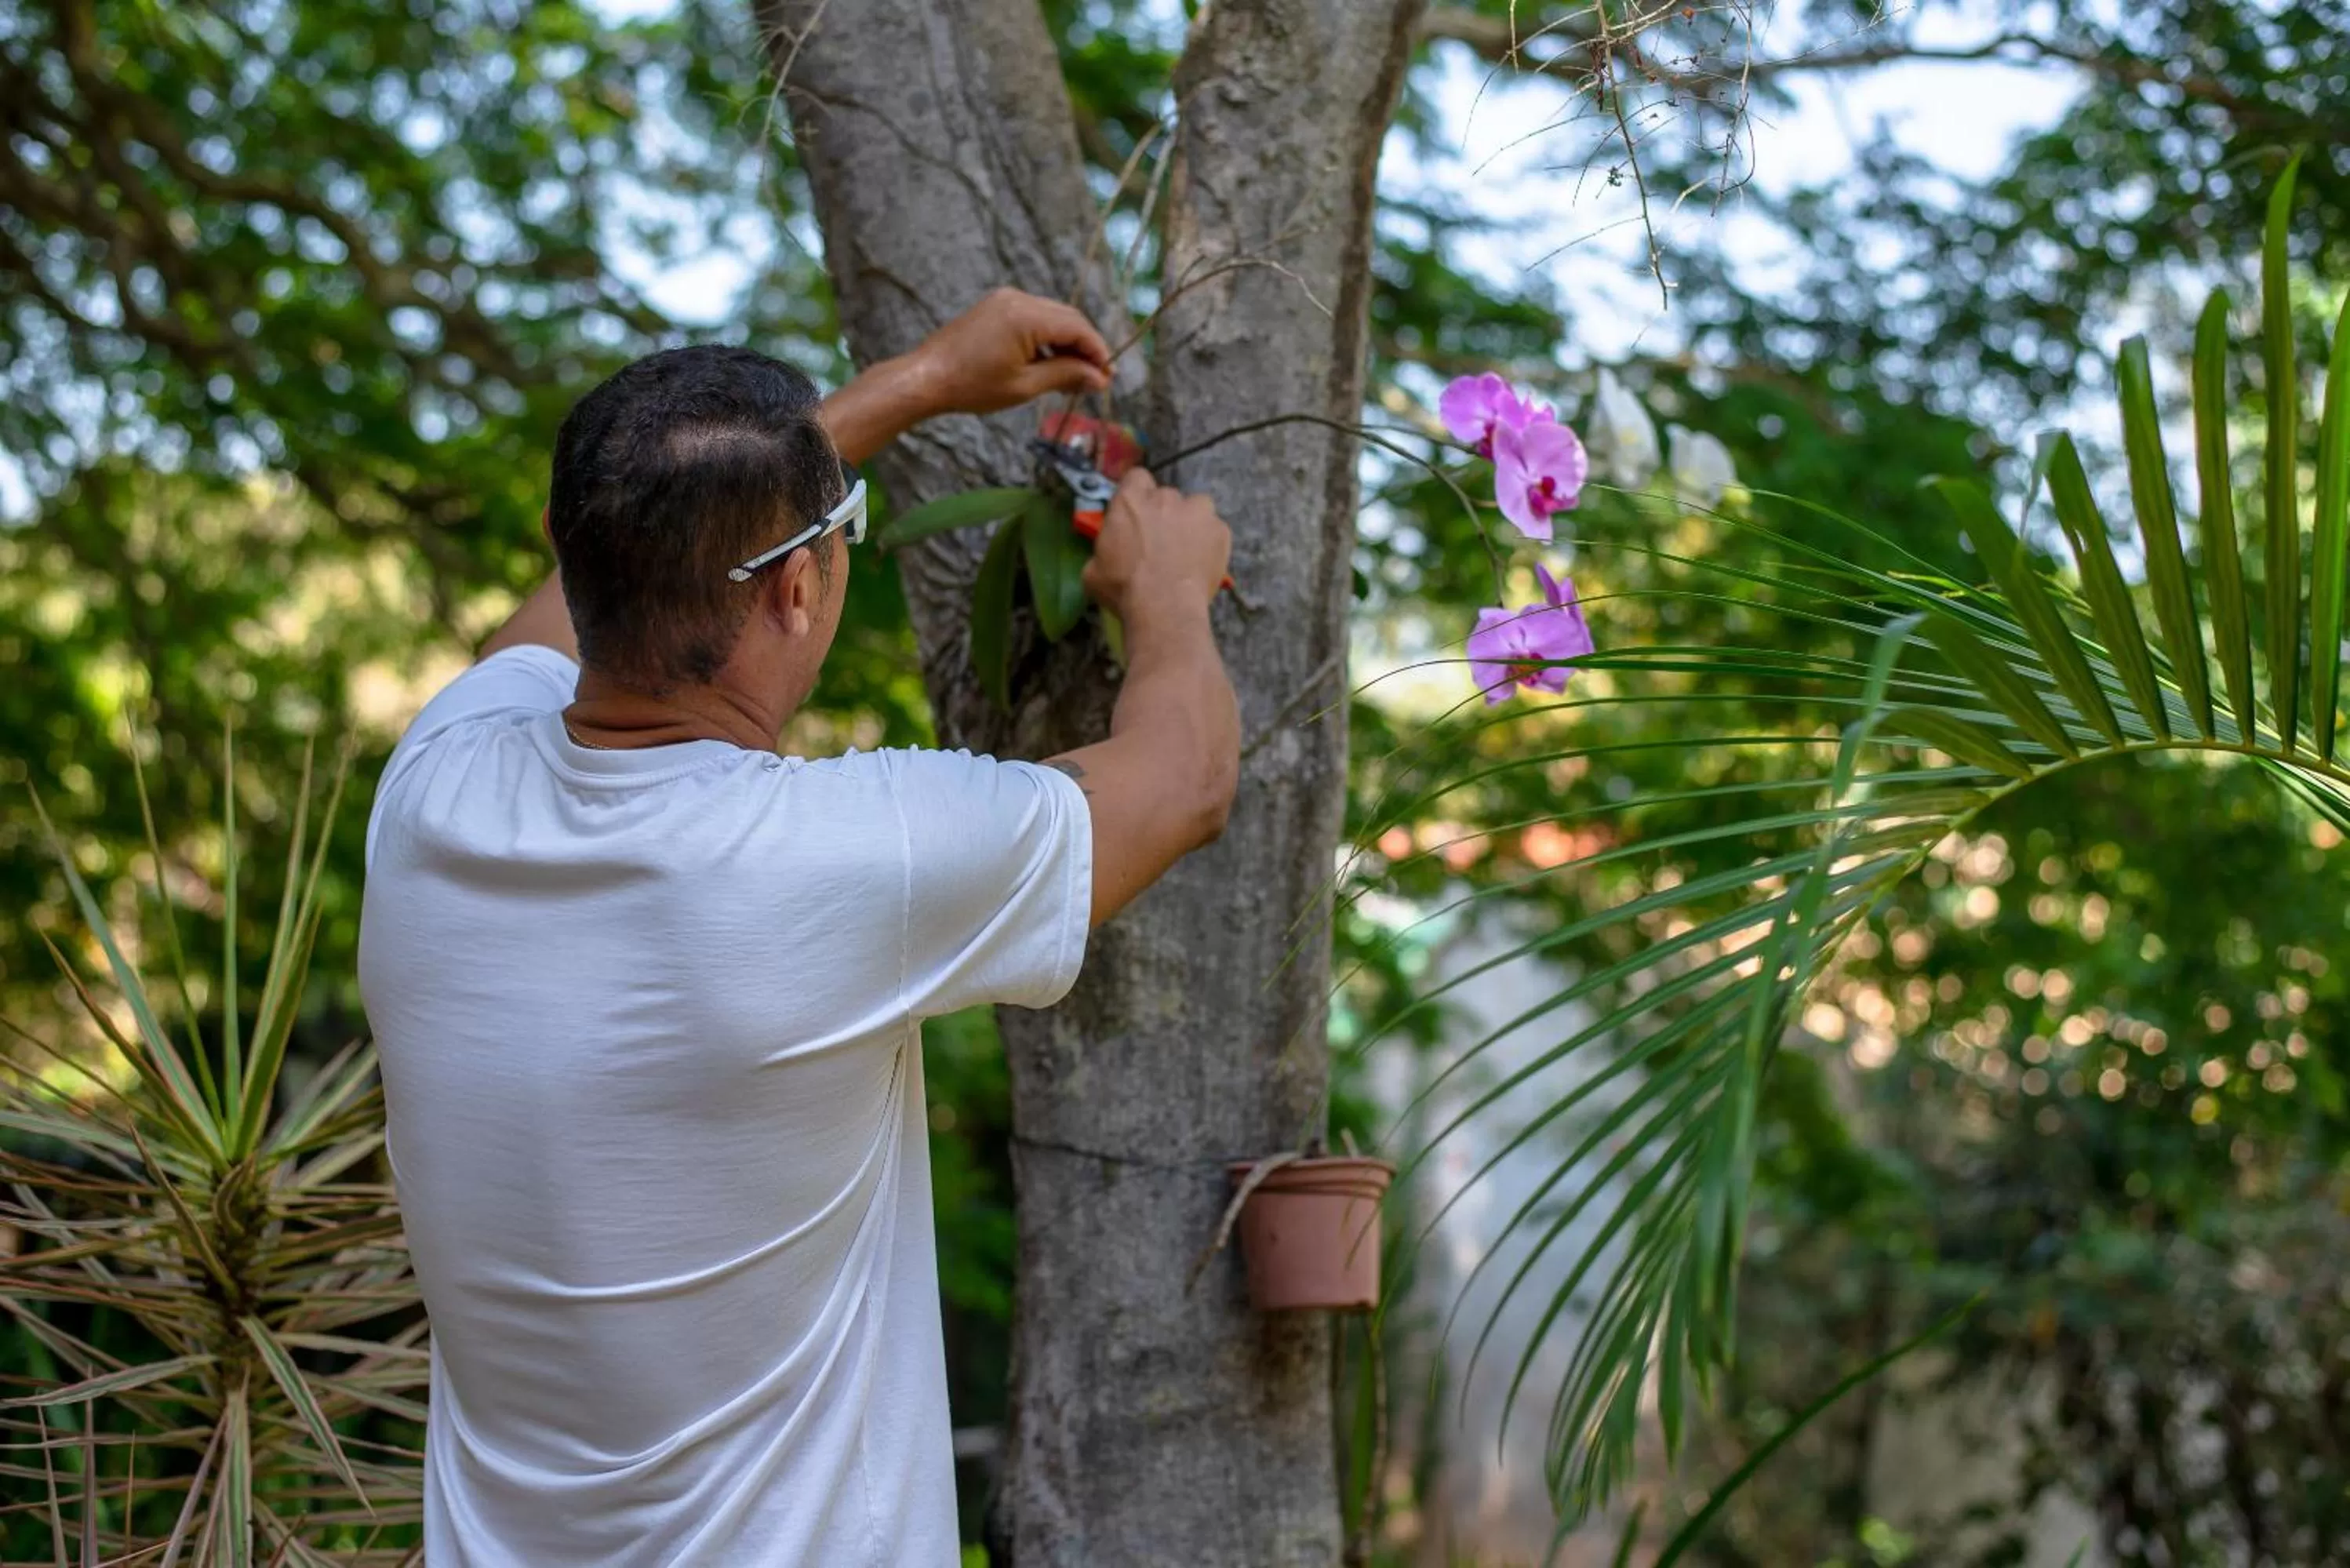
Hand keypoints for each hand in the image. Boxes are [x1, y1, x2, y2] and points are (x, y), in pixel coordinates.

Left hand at [908, 288, 1111, 417]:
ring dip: (1067, 343)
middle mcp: (1018, 298)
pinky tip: (1050, 363)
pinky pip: (1034, 317)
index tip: (1109, 378)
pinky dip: (1047, 337)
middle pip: (1068, 318)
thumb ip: (1066, 376)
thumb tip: (1100, 379)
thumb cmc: (972, 386)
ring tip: (1074, 376)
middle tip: (1097, 379)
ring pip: (1053, 316)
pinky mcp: (996, 306)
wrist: (927, 377)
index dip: (1098, 352)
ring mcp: (1005, 299)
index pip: (1078, 328)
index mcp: (1026, 316)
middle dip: (1085, 347)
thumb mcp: (1025, 386)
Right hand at [1082, 468, 1230, 626]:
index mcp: (1130, 500)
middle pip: (1166, 496)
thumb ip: (1104, 550)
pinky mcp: (1220, 530)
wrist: (1164, 608)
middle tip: (1159, 542)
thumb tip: (1106, 556)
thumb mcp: (1094, 571)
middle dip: (1163, 514)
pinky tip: (1202, 563)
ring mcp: (1197, 511)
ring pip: (1195, 507)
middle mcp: (1165, 497)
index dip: (1138, 494)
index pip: (1136, 478)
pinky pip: (1214, 530)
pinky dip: (1210, 542)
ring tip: (1186, 549)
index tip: (1137, 513)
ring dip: (1190, 522)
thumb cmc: (1123, 589)